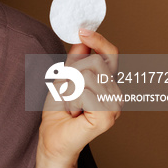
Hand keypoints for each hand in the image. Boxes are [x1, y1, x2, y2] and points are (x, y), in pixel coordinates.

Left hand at [37, 30, 121, 167]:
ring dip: (70, 88)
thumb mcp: (65, 77)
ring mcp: (114, 105)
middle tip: (69, 92)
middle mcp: (115, 92)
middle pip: (94, 61)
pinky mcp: (107, 116)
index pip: (111, 54)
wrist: (52, 136)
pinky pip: (85, 91)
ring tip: (71, 103)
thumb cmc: (59, 110)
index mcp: (107, 82)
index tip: (82, 31)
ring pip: (88, 75)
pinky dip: (72, 100)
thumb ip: (76, 59)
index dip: (98, 40)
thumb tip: (83, 37)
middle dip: (73, 73)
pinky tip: (74, 112)